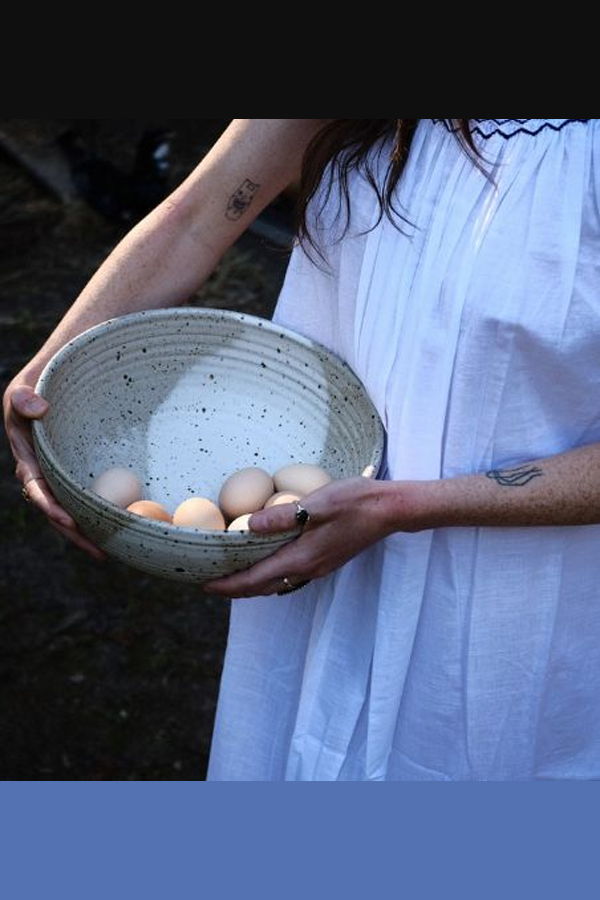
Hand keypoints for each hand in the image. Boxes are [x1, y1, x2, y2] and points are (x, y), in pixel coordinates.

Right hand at [3, 377, 106, 559]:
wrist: (61, 375)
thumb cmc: (42, 380)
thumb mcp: (25, 386)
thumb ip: (24, 397)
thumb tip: (38, 409)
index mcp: (27, 456)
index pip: (36, 487)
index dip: (50, 506)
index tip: (67, 521)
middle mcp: (43, 470)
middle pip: (56, 509)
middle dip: (75, 533)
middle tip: (99, 552)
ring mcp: (62, 472)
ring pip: (73, 507)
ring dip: (89, 530)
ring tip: (110, 552)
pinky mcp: (79, 469)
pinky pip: (88, 493)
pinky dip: (100, 510)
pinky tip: (120, 525)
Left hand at [202, 476, 400, 597]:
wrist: (390, 510)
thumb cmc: (356, 502)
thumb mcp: (318, 503)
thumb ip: (283, 516)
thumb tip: (250, 525)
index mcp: (301, 558)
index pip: (255, 580)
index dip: (228, 585)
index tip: (204, 585)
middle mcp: (308, 569)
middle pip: (262, 587)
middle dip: (235, 588)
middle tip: (210, 582)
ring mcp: (318, 568)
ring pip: (276, 583)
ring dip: (252, 583)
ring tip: (232, 574)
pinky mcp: (325, 561)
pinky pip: (289, 575)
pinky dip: (269, 575)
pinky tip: (266, 561)